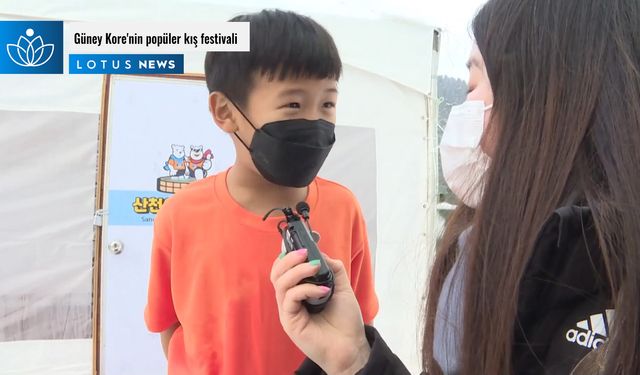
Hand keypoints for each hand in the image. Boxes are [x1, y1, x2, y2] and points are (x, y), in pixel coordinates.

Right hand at [270, 249, 370, 374]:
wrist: (351, 347)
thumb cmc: (345, 322)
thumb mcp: (342, 288)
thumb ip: (333, 269)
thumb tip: (321, 254)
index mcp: (299, 291)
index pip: (284, 269)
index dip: (290, 255)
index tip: (305, 245)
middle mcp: (290, 300)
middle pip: (276, 273)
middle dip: (289, 259)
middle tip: (306, 253)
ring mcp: (288, 311)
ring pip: (280, 283)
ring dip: (297, 271)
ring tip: (315, 268)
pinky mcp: (289, 321)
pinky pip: (290, 298)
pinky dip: (306, 289)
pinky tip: (323, 291)